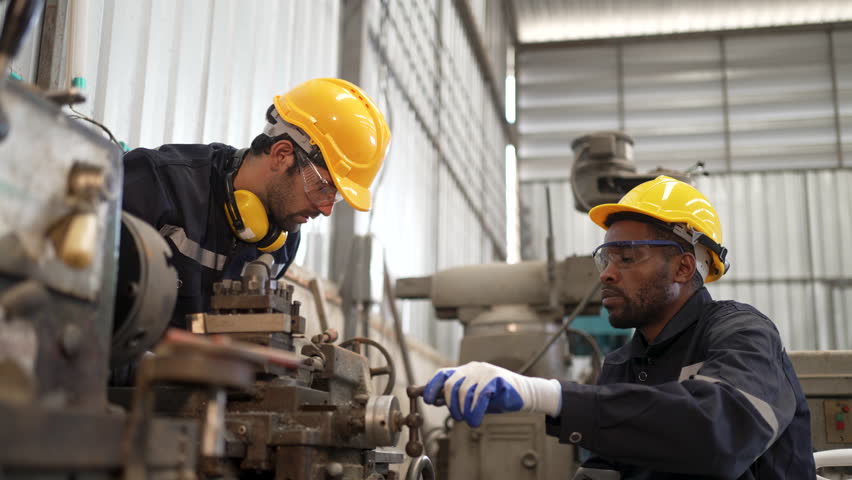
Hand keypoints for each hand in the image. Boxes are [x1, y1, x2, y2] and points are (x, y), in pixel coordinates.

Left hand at [422, 361, 561, 426]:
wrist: (525, 394)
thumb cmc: (498, 397)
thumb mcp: (474, 395)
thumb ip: (457, 396)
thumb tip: (435, 400)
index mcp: (465, 370)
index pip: (442, 374)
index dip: (432, 386)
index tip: (428, 400)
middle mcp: (473, 368)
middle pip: (450, 384)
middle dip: (450, 405)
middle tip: (458, 417)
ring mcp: (484, 372)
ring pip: (463, 392)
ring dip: (463, 411)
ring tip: (469, 420)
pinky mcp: (495, 379)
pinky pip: (479, 396)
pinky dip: (474, 412)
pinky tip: (475, 420)